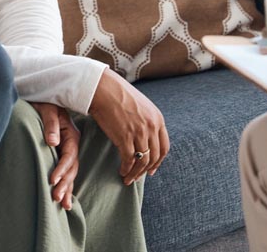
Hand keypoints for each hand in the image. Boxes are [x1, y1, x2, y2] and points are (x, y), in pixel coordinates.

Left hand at [32, 102, 79, 208]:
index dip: (61, 169)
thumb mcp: (47, 109)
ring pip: (70, 172)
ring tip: (63, 205)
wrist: (43, 95)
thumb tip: (53, 142)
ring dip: (67, 188)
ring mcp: (67, 149)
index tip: (52, 180)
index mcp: (71, 134)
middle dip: (65, 184)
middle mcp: (72, 143)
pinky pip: (66, 170)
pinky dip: (66, 184)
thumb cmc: (44, 101)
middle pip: (72, 167)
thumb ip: (50, 125)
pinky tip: (65, 198)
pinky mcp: (61, 152)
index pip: (69, 156)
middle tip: (56, 198)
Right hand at [88, 68, 169, 184]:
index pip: (164, 147)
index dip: (158, 161)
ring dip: (135, 173)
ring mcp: (139, 132)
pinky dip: (126, 169)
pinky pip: (129, 160)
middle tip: (138, 177)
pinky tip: (122, 171)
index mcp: (158, 119)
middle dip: (146, 170)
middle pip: (154, 157)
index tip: (151, 169)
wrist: (103, 89)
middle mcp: (152, 126)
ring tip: (128, 178)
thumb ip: (146, 121)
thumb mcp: (141, 106)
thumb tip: (144, 140)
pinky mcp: (125, 137)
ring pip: (142, 161)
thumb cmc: (118, 95)